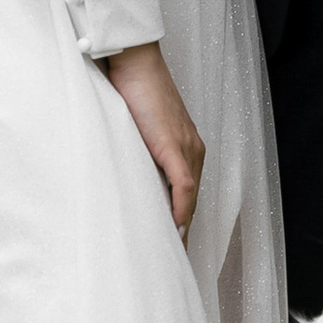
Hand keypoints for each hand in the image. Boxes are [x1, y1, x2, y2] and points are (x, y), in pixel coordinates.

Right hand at [104, 41, 203, 235]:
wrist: (135, 63)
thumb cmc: (133, 90)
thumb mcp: (138, 128)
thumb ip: (140, 151)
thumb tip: (129, 174)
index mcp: (187, 146)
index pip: (189, 192)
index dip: (182, 218)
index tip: (173, 243)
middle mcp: (193, 149)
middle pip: (193, 200)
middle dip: (183, 230)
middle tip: (172, 259)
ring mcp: (186, 148)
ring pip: (191, 198)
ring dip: (182, 226)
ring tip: (170, 253)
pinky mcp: (174, 146)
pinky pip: (183, 186)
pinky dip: (180, 209)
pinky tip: (173, 227)